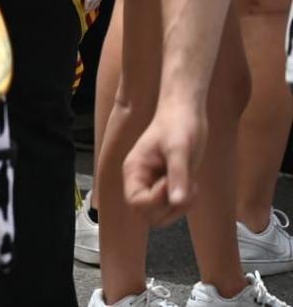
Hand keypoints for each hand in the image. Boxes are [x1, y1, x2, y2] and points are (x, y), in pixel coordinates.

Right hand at [123, 100, 206, 222]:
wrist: (187, 113)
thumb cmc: (179, 125)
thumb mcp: (179, 149)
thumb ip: (178, 175)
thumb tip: (178, 202)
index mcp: (134, 170)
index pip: (136, 202)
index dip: (156, 200)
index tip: (171, 183)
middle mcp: (141, 180)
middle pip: (146, 214)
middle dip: (169, 209)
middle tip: (185, 190)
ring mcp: (154, 184)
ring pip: (160, 214)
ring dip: (179, 209)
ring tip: (191, 188)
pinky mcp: (168, 185)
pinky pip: (172, 207)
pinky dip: (185, 204)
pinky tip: (193, 186)